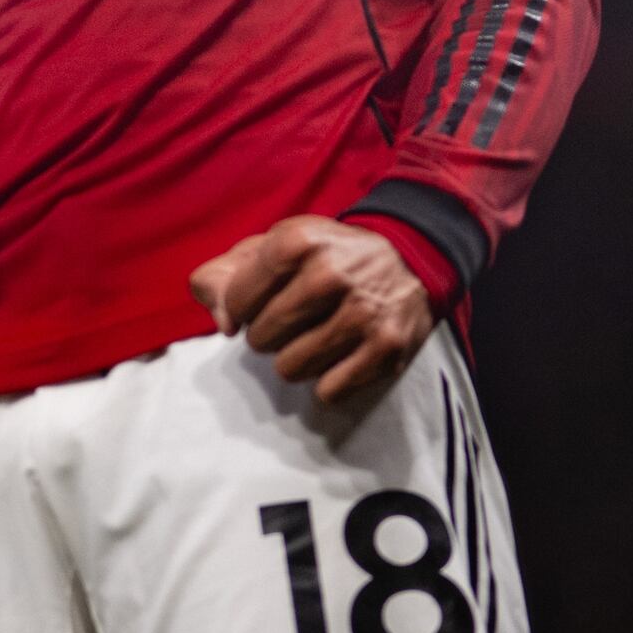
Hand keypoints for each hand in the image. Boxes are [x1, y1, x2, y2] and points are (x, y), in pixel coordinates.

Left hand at [192, 218, 436, 409]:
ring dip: (297, 360)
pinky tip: (341, 355)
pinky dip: (329, 380)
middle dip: (269, 335)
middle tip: (296, 319)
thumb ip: (224, 277)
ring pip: (290, 369)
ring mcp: (361, 314)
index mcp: (296, 241)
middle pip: (261, 340)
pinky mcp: (385, 349)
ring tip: (316, 337)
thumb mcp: (275, 245)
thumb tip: (222, 325)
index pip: (236, 302)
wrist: (411, 257)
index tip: (266, 299)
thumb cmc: (328, 255)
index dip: (243, 308)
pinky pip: (328, 391)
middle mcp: (329, 275)